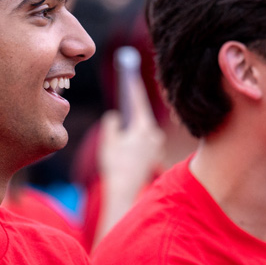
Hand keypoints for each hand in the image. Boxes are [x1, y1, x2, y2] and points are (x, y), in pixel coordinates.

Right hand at [95, 68, 164, 240]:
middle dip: (131, 109)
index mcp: (144, 128)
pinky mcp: (154, 156)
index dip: (132, 86)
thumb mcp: (108, 141)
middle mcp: (154, 135)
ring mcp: (156, 147)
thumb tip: (115, 117)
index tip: (129, 73)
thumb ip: (111, 124)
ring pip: (143, 130)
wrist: (125, 191)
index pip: (137, 101)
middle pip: (141, 115)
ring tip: (124, 117)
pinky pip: (144, 141)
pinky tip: (128, 139)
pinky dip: (136, 139)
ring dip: (133, 126)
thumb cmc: (116, 165)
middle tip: (125, 93)